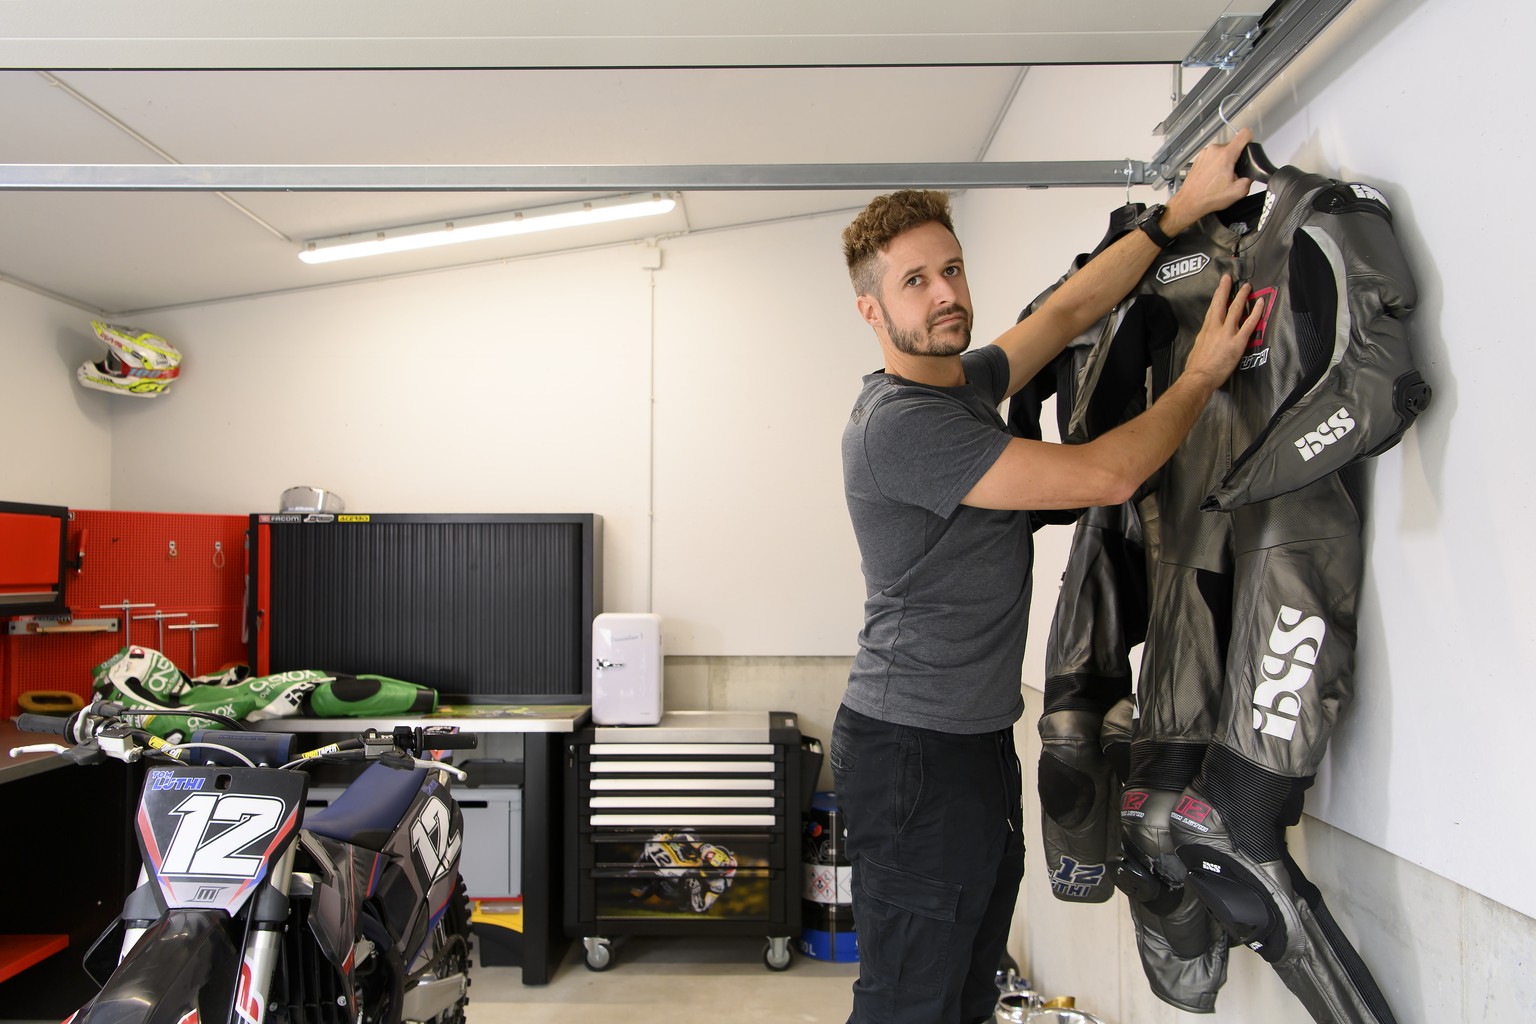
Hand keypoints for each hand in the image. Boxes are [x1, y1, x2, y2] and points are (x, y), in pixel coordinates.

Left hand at [1165, 128, 1257, 233]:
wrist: (1189, 202)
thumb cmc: (1209, 197)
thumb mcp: (1238, 191)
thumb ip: (1250, 179)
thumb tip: (1252, 173)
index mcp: (1225, 155)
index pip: (1244, 134)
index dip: (1250, 140)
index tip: (1250, 148)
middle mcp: (1214, 150)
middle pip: (1233, 146)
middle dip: (1236, 158)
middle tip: (1232, 173)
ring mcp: (1205, 153)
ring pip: (1223, 151)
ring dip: (1225, 161)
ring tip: (1221, 176)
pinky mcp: (1199, 157)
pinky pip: (1213, 156)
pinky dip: (1216, 164)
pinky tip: (1213, 176)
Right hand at [1184, 274, 1263, 388]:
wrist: (1199, 377)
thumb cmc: (1196, 367)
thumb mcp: (1196, 348)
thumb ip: (1204, 340)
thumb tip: (1208, 338)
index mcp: (1205, 330)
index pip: (1212, 310)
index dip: (1216, 297)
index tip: (1220, 288)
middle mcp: (1215, 328)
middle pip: (1220, 304)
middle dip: (1225, 289)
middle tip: (1229, 278)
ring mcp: (1227, 333)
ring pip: (1235, 310)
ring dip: (1241, 296)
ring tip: (1247, 287)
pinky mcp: (1238, 342)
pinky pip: (1249, 324)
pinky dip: (1255, 312)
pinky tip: (1260, 303)